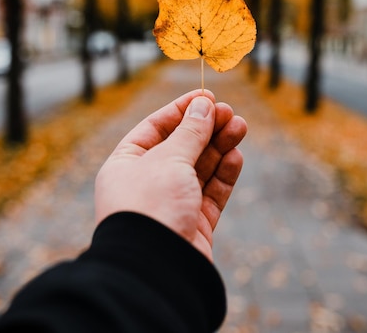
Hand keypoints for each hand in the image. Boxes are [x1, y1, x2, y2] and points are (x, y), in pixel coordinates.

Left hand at [95, 89, 246, 260]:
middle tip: (230, 112)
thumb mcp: (169, 159)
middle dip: (206, 128)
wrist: (154, 272)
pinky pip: (211, 193)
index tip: (207, 95)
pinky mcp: (193, 225)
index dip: (182, 109)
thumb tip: (204, 104)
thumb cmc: (151, 207)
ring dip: (220, 146)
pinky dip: (224, 174)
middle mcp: (147, 183)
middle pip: (181, 146)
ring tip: (240, 126)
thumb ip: (190, 131)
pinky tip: (235, 155)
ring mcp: (171, 205)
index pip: (155, 127)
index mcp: (127, 164)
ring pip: (200, 168)